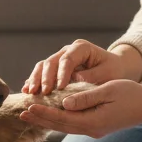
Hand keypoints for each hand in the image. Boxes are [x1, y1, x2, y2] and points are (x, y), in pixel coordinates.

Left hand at [18, 79, 141, 138]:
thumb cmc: (132, 94)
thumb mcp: (108, 91)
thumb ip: (85, 98)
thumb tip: (64, 103)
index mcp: (94, 122)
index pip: (62, 118)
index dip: (44, 113)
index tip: (29, 107)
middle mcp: (92, 129)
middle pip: (61, 125)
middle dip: (42, 119)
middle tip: (22, 112)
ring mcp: (95, 130)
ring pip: (67, 126)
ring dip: (49, 120)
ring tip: (33, 114)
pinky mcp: (97, 126)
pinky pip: (74, 124)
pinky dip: (61, 119)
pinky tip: (53, 114)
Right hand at [21, 40, 136, 95]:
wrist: (113, 69)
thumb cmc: (112, 71)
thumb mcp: (107, 74)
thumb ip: (91, 77)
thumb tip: (74, 80)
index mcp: (81, 48)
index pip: (68, 59)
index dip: (61, 74)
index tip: (59, 88)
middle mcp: (68, 50)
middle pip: (51, 61)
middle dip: (45, 78)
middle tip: (42, 93)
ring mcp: (60, 58)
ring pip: (43, 66)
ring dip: (35, 79)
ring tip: (31, 93)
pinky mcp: (55, 68)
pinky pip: (41, 73)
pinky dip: (34, 81)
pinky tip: (27, 92)